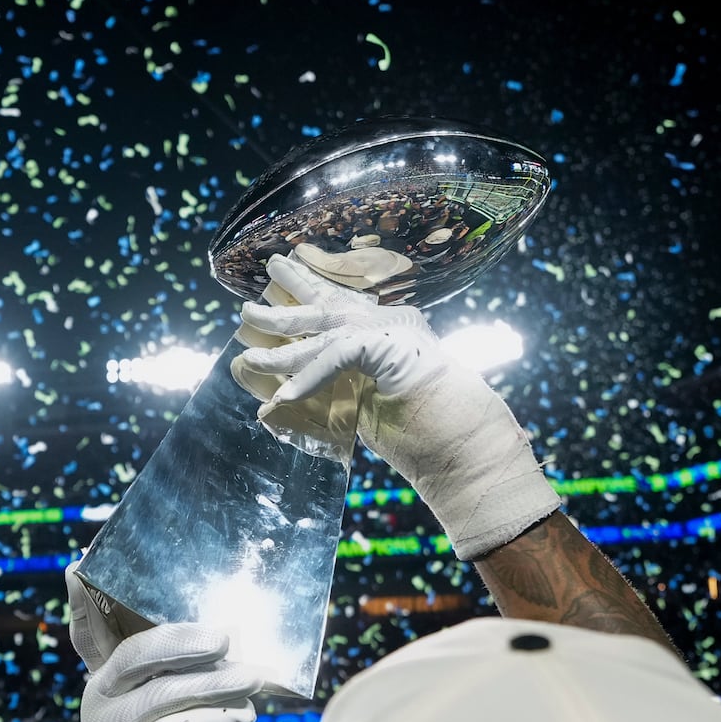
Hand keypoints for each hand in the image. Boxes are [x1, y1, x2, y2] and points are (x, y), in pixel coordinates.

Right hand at [66, 563, 261, 721]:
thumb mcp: (173, 695)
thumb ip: (183, 662)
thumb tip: (230, 629)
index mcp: (106, 675)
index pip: (90, 632)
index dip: (85, 599)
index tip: (80, 563)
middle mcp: (98, 697)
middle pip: (135, 654)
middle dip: (183, 641)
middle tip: (225, 639)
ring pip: (160, 693)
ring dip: (214, 683)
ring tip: (254, 677)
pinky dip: (211, 719)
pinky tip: (242, 713)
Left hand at [232, 254, 560, 559]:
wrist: (472, 451)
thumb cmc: (432, 435)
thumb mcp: (374, 406)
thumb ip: (344, 388)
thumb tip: (289, 395)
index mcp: (393, 333)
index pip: (348, 304)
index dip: (317, 289)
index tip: (289, 277)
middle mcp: (395, 323)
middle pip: (336, 298)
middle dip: (298, 285)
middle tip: (269, 270)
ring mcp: (396, 331)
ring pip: (327, 323)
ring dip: (283, 335)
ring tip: (248, 342)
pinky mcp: (392, 348)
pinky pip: (337, 355)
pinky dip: (308, 376)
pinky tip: (283, 396)